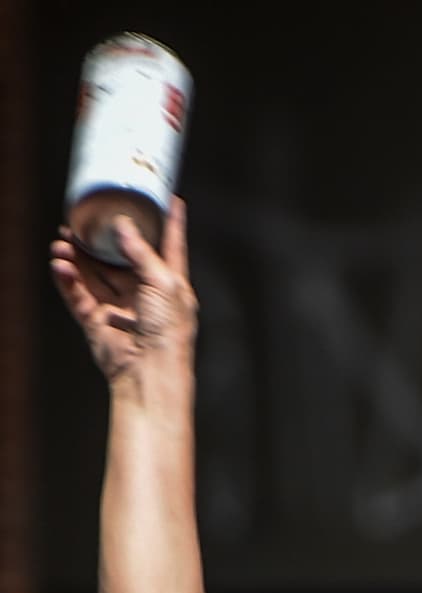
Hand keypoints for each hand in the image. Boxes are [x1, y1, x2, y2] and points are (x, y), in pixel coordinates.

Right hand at [50, 197, 196, 382]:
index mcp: (170, 286)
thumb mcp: (163, 282)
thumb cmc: (168, 332)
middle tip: (83, 221)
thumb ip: (141, 251)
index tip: (170, 200)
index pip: (171, 247)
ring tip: (63, 241)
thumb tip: (123, 226)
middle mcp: (145, 296)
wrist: (149, 373)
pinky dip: (67, 279)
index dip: (171, 224)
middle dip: (102, 240)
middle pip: (121, 259)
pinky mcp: (98, 322)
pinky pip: (78, 295)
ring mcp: (120, 309)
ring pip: (94, 275)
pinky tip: (60, 264)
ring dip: (78, 257)